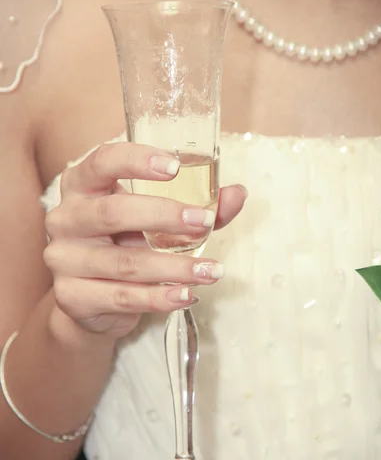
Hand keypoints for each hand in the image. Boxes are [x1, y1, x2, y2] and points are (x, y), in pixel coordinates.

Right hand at [44, 143, 246, 337]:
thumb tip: (237, 194)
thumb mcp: (156, 221)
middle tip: (204, 223)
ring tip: (211, 271)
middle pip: (112, 212)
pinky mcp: (72, 296)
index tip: (175, 166)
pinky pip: (123, 297)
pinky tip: (186, 295)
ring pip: (124, 263)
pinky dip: (159, 298)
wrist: (91, 299)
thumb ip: (195, 207)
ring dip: (174, 268)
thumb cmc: (125, 245)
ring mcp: (64, 259)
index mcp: (82, 186)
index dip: (136, 160)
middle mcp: (66, 219)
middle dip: (163, 216)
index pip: (102, 161)